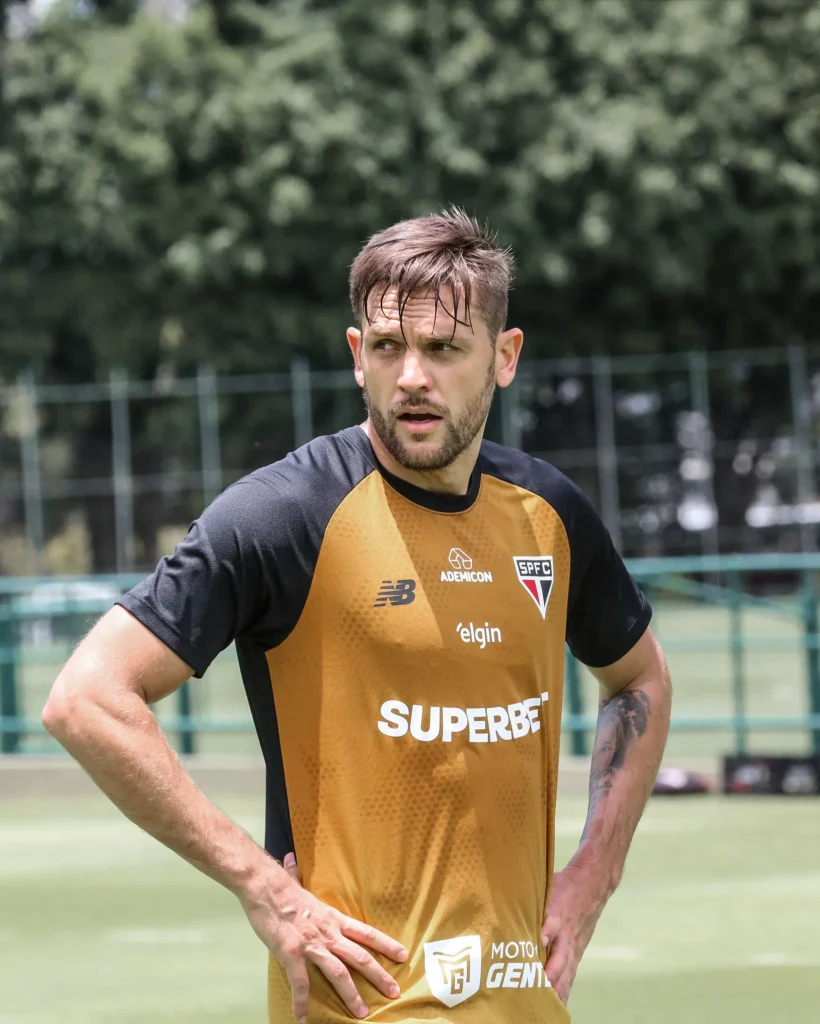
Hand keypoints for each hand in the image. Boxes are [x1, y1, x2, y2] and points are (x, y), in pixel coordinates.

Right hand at [239, 852, 407, 1022]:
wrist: (265, 888)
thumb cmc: (280, 887)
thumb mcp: (296, 884)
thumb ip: (297, 876)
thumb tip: (290, 859)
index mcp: (333, 918)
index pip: (366, 932)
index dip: (385, 944)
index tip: (402, 955)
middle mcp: (328, 933)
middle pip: (359, 957)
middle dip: (378, 976)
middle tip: (394, 992)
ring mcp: (312, 945)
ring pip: (338, 974)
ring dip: (351, 996)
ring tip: (362, 1014)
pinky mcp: (293, 955)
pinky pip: (301, 985)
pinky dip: (302, 1004)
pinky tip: (303, 1020)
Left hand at [541, 864, 607, 1004]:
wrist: (591, 888)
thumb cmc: (563, 887)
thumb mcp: (547, 887)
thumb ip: (532, 899)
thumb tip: (514, 908)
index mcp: (557, 915)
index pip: (550, 928)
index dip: (542, 938)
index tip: (533, 952)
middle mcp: (567, 936)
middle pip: (558, 960)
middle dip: (547, 980)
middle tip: (533, 995)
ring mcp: (573, 947)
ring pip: (565, 974)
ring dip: (556, 992)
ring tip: (544, 1010)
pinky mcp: (576, 954)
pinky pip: (570, 976)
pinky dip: (564, 992)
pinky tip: (558, 1006)